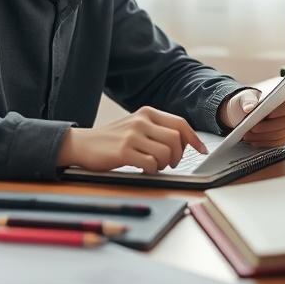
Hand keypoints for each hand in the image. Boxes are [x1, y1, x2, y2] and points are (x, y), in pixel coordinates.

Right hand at [57, 106, 207, 173]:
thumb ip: (157, 130)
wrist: (83, 144)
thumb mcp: (136, 126)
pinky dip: (152, 170)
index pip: (180, 124)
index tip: (201, 150)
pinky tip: (143, 168)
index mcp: (147, 113)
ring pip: (166, 152)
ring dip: (164, 164)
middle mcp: (141, 121)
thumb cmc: (113, 139)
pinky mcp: (123, 151)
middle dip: (178, 155)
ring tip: (154, 165)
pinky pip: (151, 164)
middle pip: (176, 139)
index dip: (194, 139)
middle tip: (170, 163)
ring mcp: (132, 135)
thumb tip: (185, 142)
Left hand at [219, 89, 284, 147]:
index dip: (280, 110)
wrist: (247, 114)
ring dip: (262, 136)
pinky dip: (263, 142)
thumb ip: (247, 100)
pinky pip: (277, 144)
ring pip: (280, 135)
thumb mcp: (245, 98)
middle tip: (252, 128)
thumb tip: (248, 107)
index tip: (267, 115)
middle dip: (266, 126)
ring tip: (248, 134)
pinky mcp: (284, 139)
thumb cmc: (250, 103)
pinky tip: (254, 139)